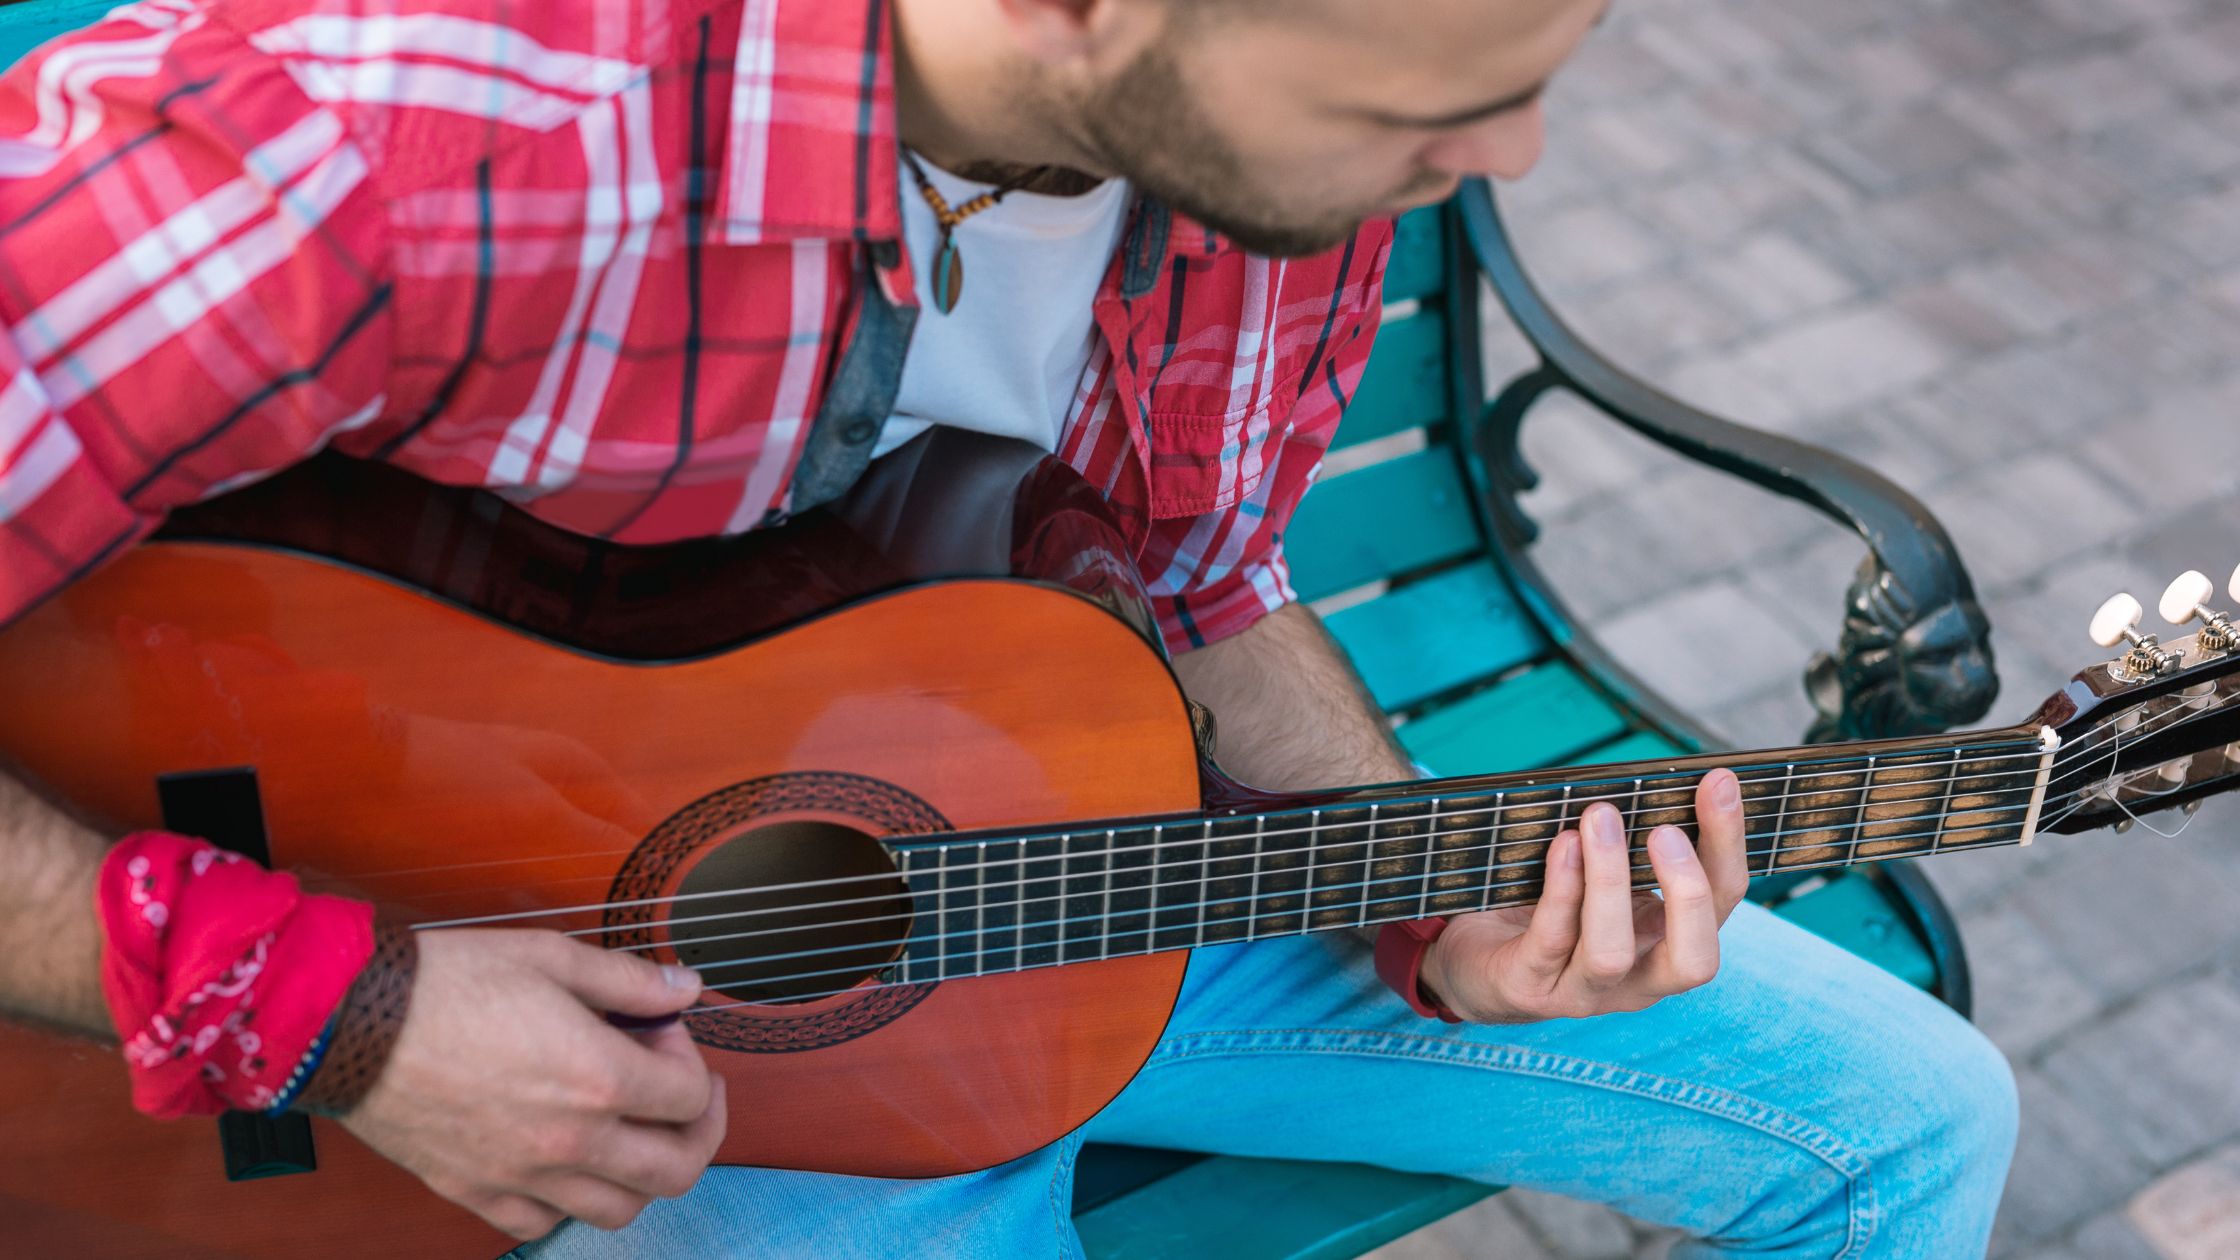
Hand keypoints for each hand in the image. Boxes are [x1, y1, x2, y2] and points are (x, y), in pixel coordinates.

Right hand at [338, 929, 725, 1240]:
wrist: (352, 1022)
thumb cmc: (445, 984)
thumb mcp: (551, 957)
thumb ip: (630, 980)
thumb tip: (683, 987)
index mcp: (598, 1079)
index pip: (691, 1096)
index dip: (689, 1057)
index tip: (661, 1033)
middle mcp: (570, 1141)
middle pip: (677, 1170)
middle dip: (698, 1130)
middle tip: (682, 1096)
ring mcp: (523, 1176)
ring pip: (620, 1210)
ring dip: (642, 1172)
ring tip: (630, 1129)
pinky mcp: (477, 1193)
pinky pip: (545, 1223)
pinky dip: (570, 1200)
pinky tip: (566, 1160)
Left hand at [1418, 769, 1747, 1023]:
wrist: (1474, 959)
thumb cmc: (1547, 906)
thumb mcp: (1599, 874)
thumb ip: (1628, 843)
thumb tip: (1649, 775)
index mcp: (1667, 941)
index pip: (1721, 900)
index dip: (1726, 842)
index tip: (1718, 782)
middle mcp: (1638, 978)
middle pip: (1694, 959)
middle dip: (1688, 891)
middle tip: (1665, 830)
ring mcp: (1583, 992)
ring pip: (1612, 953)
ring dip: (1609, 881)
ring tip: (1599, 818)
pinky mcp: (1528, 987)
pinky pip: (1550, 942)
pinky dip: (1560, 890)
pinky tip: (1562, 846)